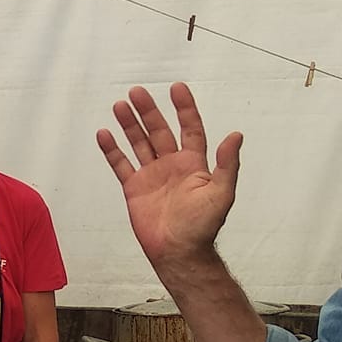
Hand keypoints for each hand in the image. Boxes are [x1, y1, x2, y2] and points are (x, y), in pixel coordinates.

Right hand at [96, 83, 242, 273]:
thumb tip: (236, 135)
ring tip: (119, 105)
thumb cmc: (202, 227)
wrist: (178, 252)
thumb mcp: (222, 193)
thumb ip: (227, 164)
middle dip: (148, 111)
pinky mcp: (134, 188)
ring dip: (130, 124)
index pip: (190, 129)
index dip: (184, 108)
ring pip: (139, 143)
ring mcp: (152, 175)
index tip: (177, 89)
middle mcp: (172, 165)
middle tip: (137, 92)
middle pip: (159, 130)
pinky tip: (104, 134)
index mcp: (194, 164)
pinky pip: (121, 164)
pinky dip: (112, 150)